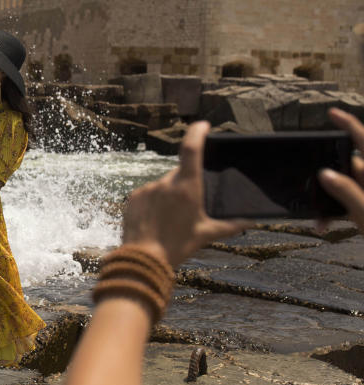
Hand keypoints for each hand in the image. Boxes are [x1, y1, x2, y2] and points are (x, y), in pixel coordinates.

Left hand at [121, 121, 247, 267]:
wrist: (143, 259)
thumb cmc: (178, 246)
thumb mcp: (207, 235)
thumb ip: (231, 225)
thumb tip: (252, 221)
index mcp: (186, 188)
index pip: (191, 149)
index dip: (197, 132)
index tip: (203, 124)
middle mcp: (164, 184)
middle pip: (179, 173)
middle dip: (186, 183)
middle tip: (188, 205)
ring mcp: (146, 189)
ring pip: (162, 186)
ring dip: (168, 196)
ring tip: (170, 220)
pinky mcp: (132, 197)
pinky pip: (147, 195)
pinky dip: (153, 203)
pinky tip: (155, 221)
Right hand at [319, 108, 363, 229]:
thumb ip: (347, 191)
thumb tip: (325, 173)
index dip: (349, 124)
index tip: (333, 113)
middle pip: (349, 165)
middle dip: (328, 178)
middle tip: (313, 194)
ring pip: (346, 186)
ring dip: (330, 201)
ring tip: (322, 221)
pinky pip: (349, 201)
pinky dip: (336, 210)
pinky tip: (326, 224)